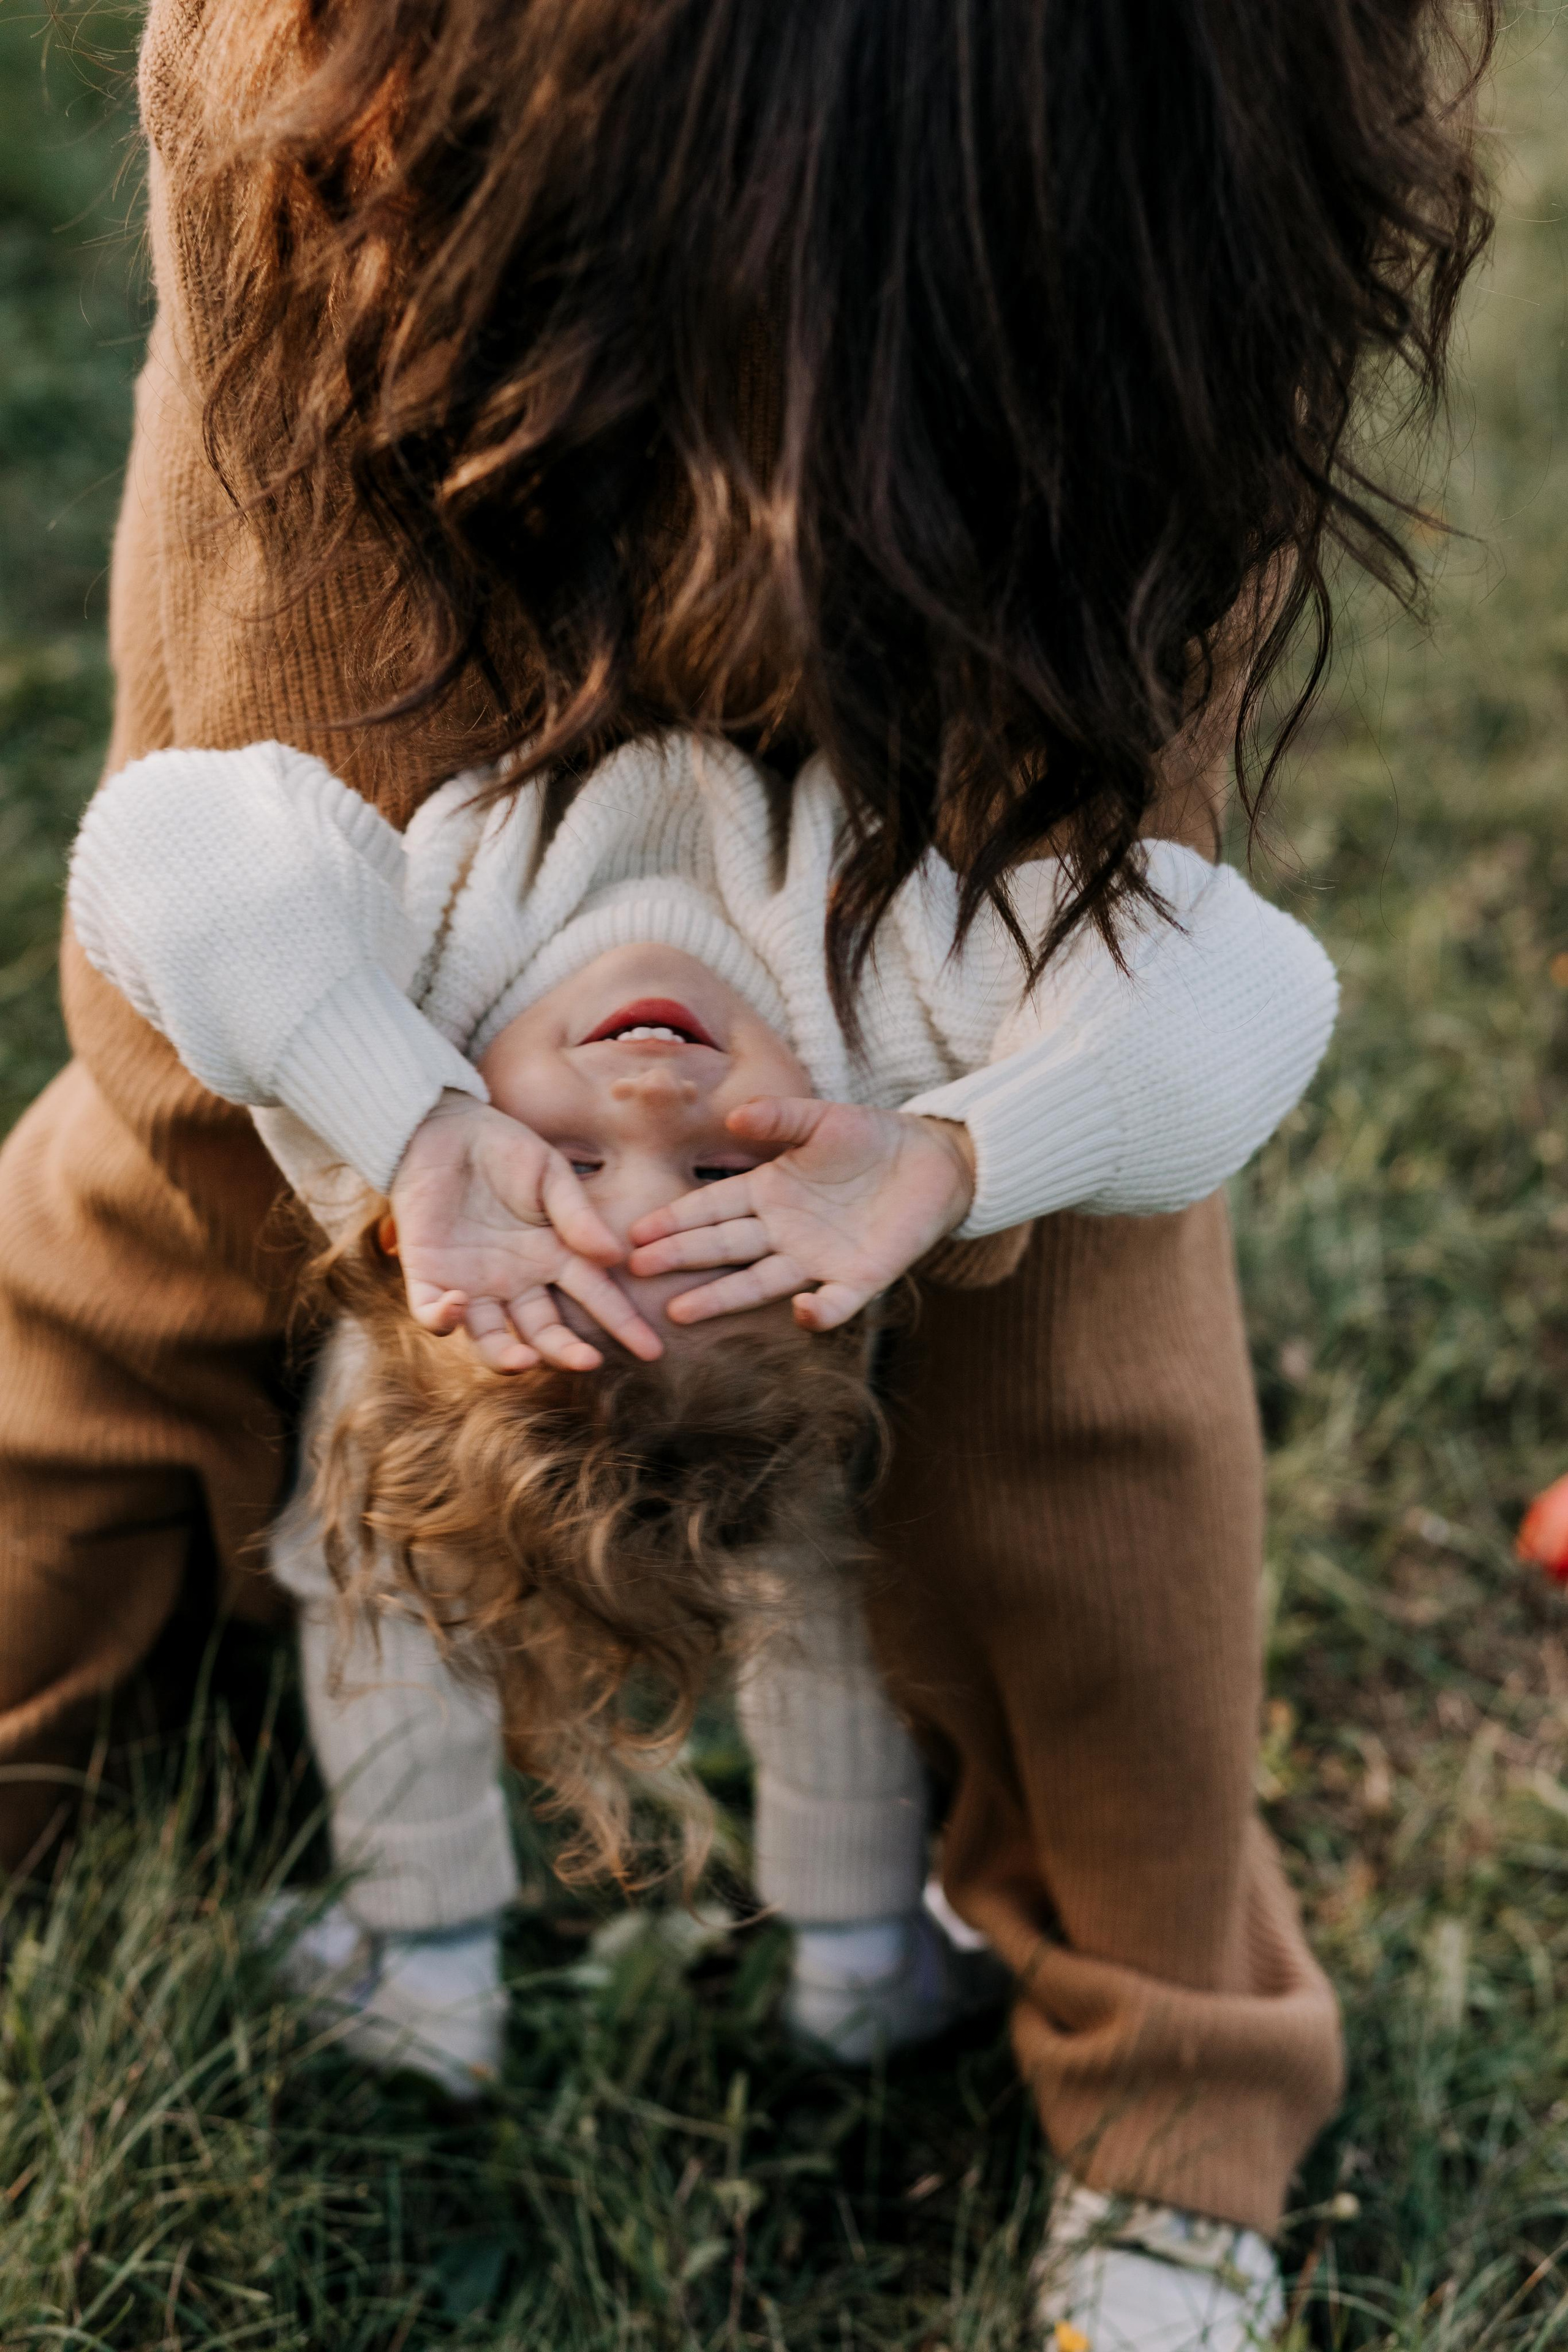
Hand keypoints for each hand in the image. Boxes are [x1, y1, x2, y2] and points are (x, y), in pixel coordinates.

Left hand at [389, 1092, 661, 1371]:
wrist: (443, 1126)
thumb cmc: (502, 1147)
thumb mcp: (549, 1173)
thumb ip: (577, 1214)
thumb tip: (615, 1255)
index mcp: (554, 1256)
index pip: (595, 1297)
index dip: (622, 1324)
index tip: (652, 1349)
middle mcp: (517, 1281)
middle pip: (545, 1331)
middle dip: (566, 1351)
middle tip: (587, 1362)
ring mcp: (473, 1283)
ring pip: (490, 1338)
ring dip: (507, 1355)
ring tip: (526, 1359)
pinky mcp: (428, 1276)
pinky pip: (432, 1313)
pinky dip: (443, 1318)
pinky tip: (459, 1303)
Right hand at [625, 1097, 975, 1330]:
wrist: (934, 1161)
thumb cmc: (871, 1137)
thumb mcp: (822, 1119)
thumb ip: (781, 1117)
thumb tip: (738, 1115)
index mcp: (769, 1193)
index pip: (712, 1208)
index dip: (676, 1219)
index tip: (635, 1232)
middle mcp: (784, 1232)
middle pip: (724, 1247)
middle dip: (681, 1258)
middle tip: (636, 1270)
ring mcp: (818, 1259)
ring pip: (760, 1282)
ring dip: (723, 1297)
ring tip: (681, 1312)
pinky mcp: (860, 1278)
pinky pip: (834, 1302)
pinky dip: (818, 1311)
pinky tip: (798, 1310)